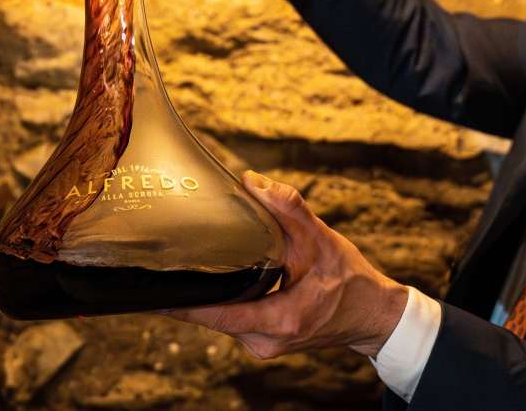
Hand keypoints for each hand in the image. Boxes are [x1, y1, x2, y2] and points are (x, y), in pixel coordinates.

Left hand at [162, 171, 408, 359]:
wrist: (371, 314)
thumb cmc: (349, 280)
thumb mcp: (322, 239)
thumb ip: (288, 208)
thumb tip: (251, 181)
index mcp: (282, 320)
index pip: (220, 315)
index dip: (185, 305)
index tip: (154, 293)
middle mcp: (266, 341)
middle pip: (214, 315)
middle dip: (190, 289)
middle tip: (160, 261)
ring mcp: (263, 344)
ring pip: (221, 316)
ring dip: (207, 291)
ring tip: (182, 263)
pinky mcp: (262, 338)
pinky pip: (232, 316)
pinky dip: (222, 295)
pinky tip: (212, 274)